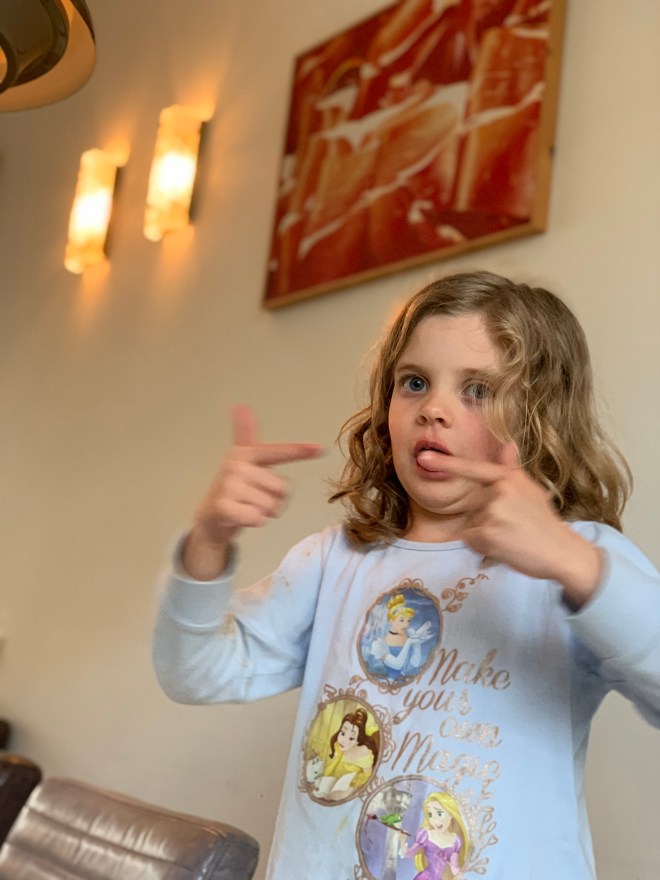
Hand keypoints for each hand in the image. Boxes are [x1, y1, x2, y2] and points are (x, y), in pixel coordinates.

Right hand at [182, 405, 322, 579]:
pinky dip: (254, 521)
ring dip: (264, 513)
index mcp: (245, 453)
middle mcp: (236, 466)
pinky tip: (240, 517)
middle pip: (282, 488)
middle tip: (253, 499)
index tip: (320, 448)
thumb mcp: (243, 461)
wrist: (210, 519)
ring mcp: (228, 485)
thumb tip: (241, 405)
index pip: (278, 452)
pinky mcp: (224, 506)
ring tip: (247, 507)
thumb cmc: (233, 489)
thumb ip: (247, 434)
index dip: (300, 451)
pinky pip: (258, 518)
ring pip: (272, 506)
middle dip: (274, 500)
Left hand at [439, 443, 601, 606]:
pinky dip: (483, 547)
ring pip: (472, 525)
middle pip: (473, 506)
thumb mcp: (532, 490)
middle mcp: (499, 491)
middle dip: (485, 519)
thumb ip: (512, 469)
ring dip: (485, 535)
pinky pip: (472, 540)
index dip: (446, 463)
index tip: (423, 458)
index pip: (474, 469)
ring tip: (511, 538)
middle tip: (513, 528)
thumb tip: (508, 444)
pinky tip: (505, 548)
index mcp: (509, 478)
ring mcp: (492, 512)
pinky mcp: (487, 533)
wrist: (563, 552)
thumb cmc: (545, 522)